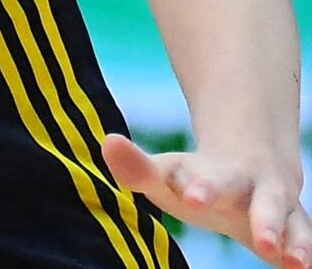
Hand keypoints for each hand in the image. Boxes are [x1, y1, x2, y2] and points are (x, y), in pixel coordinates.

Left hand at [104, 133, 310, 267]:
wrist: (252, 165)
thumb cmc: (197, 179)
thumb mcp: (167, 174)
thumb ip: (138, 167)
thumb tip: (108, 142)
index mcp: (212, 173)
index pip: (201, 178)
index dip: (198, 187)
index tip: (190, 195)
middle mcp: (247, 185)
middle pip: (245, 193)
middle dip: (247, 211)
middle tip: (246, 231)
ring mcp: (275, 203)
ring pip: (282, 215)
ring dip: (282, 232)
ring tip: (278, 252)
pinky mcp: (296, 225)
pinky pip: (304, 236)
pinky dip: (305, 250)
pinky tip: (303, 266)